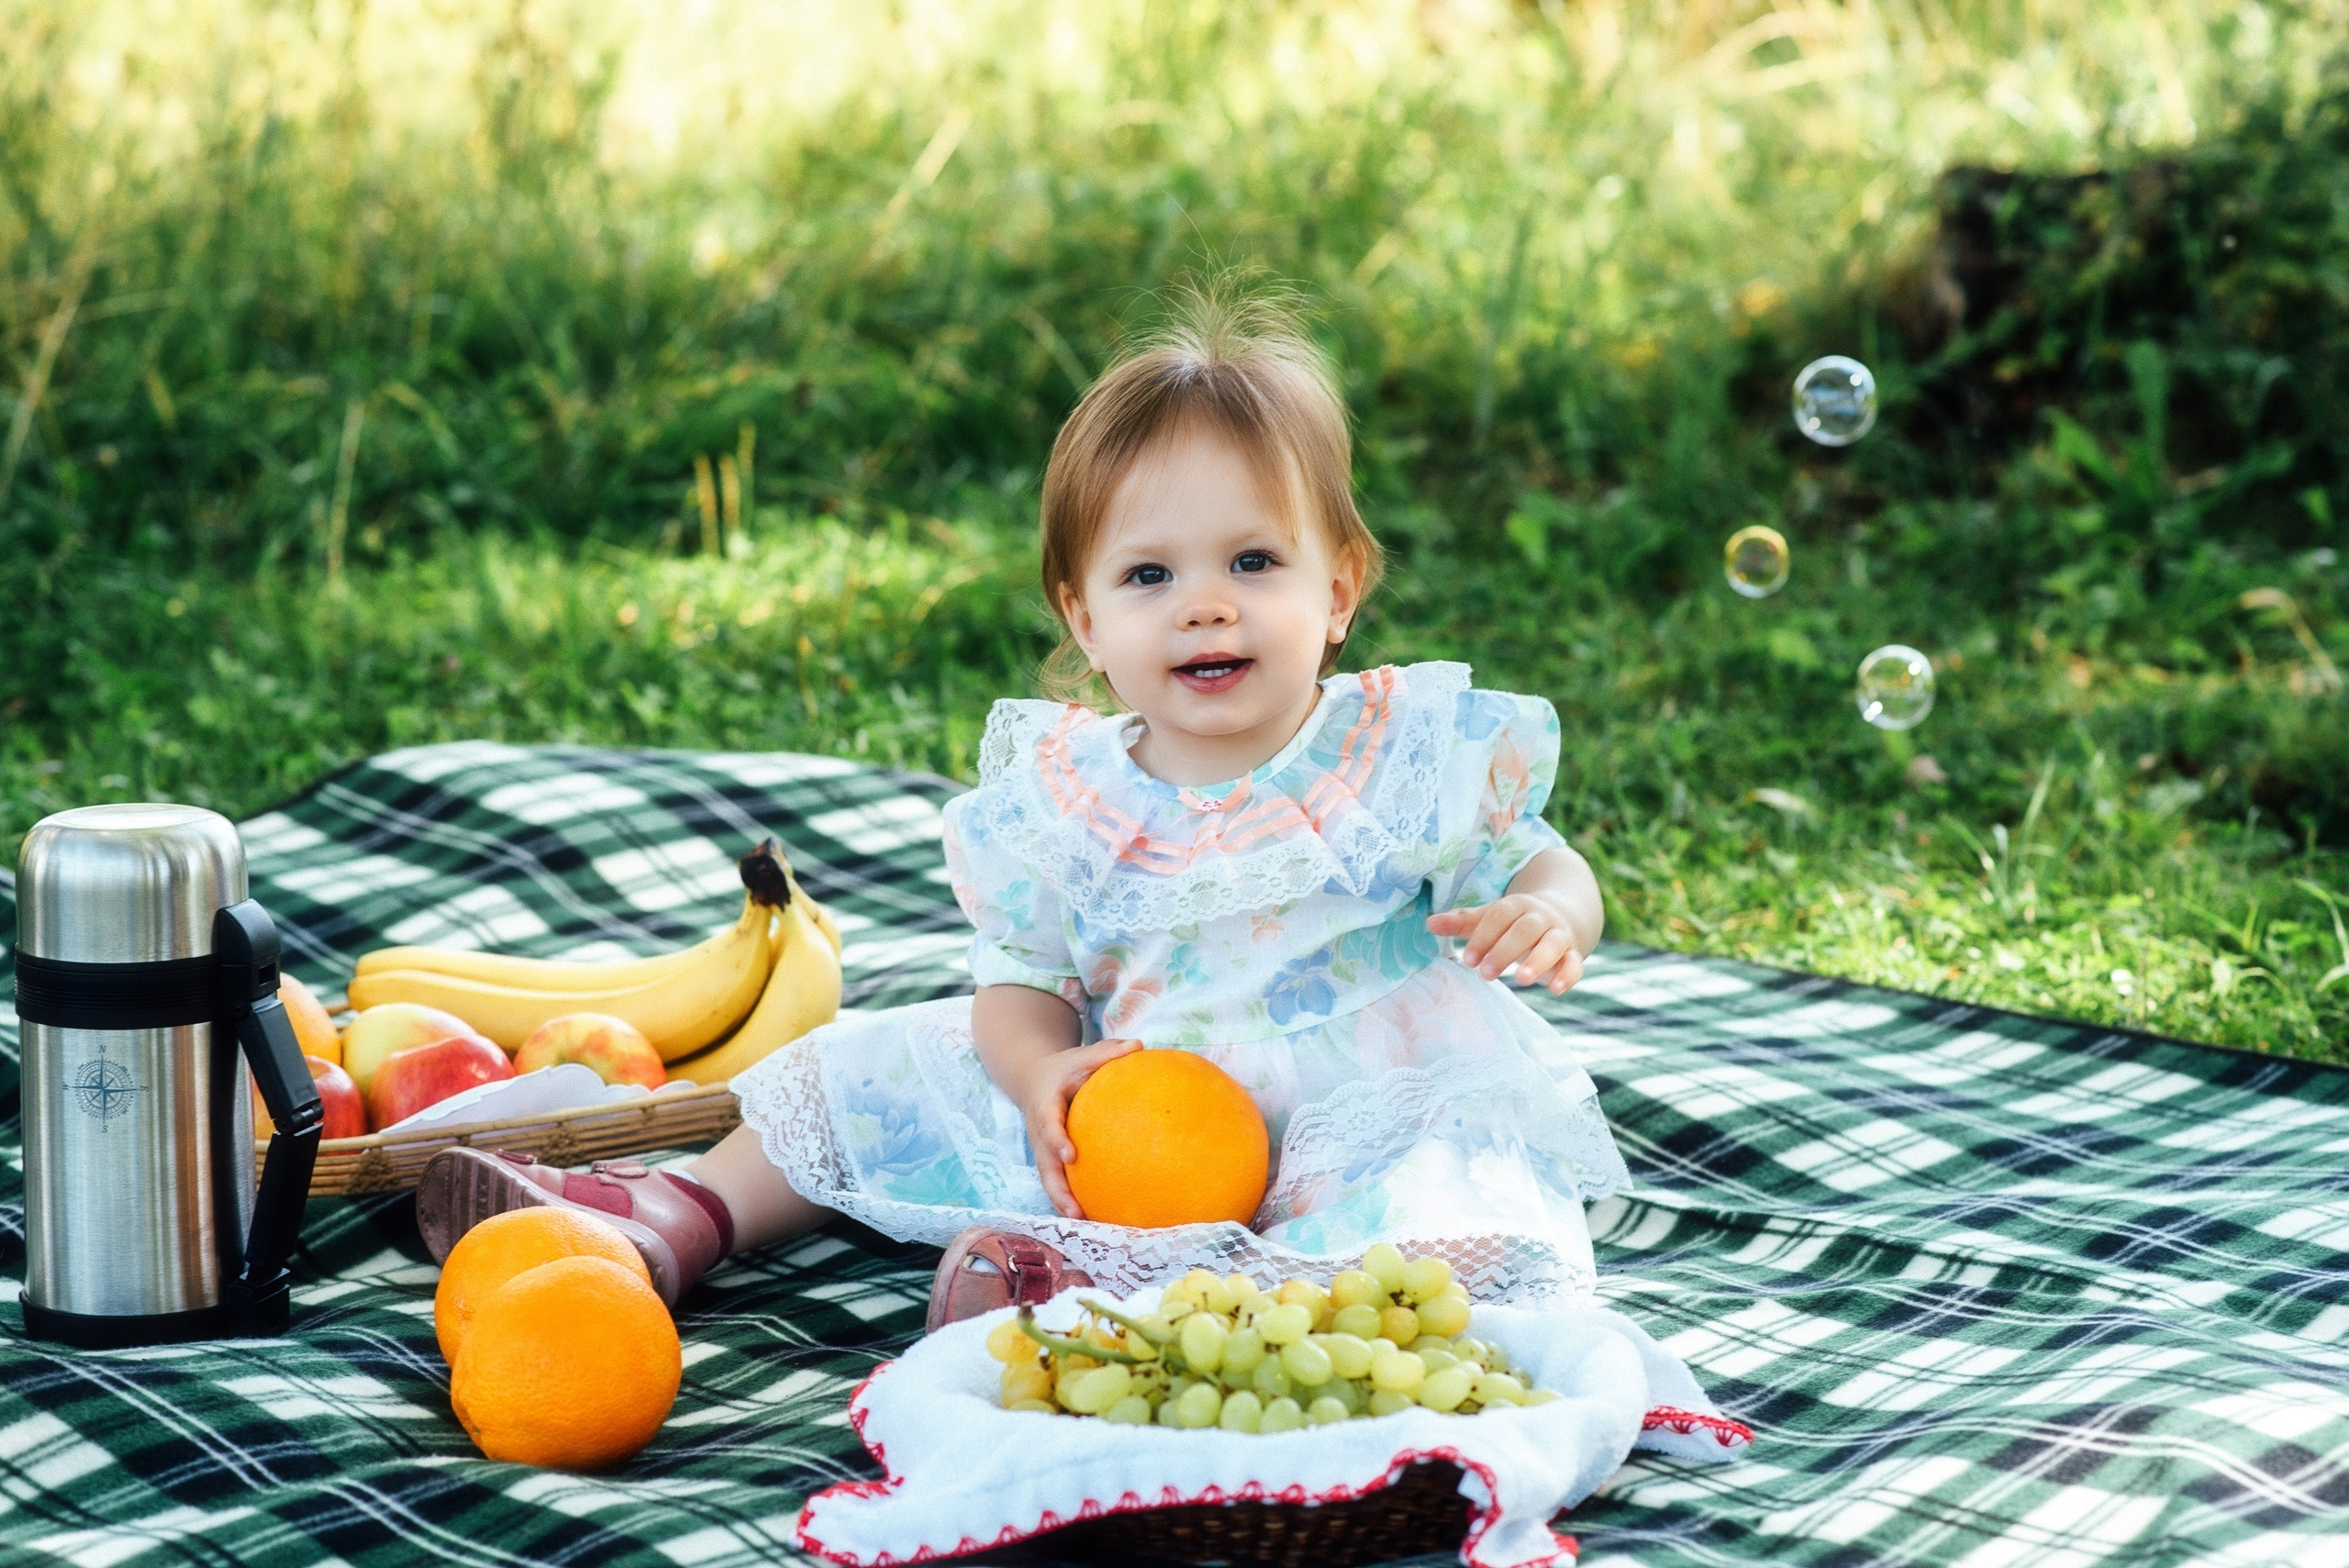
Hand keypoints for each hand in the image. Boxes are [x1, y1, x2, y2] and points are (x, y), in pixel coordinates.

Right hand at [1015, 1036, 1142, 1218]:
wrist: (1033, 1079)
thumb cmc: (1064, 1068)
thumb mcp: (1080, 1055)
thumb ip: (1107, 1051)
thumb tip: (1140, 1045)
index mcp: (1044, 1107)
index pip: (1048, 1125)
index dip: (1056, 1141)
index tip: (1071, 1155)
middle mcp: (1039, 1133)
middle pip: (1045, 1166)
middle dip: (1057, 1190)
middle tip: (1074, 1209)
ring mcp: (1043, 1150)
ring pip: (1049, 1180)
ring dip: (1062, 1202)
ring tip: (1084, 1221)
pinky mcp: (1050, 1159)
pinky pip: (1059, 1180)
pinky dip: (1070, 1197)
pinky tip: (1094, 1213)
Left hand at [1427, 892, 1585, 994]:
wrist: (1559, 917)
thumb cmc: (1513, 923)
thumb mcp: (1489, 918)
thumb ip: (1462, 922)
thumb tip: (1429, 923)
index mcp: (1516, 905)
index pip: (1498, 916)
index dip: (1483, 936)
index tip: (1467, 959)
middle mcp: (1540, 917)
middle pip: (1524, 930)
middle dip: (1505, 951)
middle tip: (1485, 973)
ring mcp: (1559, 935)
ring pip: (1552, 944)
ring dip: (1537, 961)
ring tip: (1520, 980)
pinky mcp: (1573, 954)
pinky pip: (1575, 963)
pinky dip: (1568, 975)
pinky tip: (1555, 989)